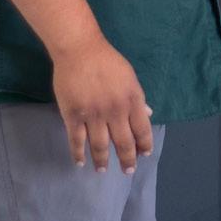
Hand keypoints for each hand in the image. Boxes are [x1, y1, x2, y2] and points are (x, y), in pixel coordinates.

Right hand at [51, 35, 152, 173]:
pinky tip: (80, 162)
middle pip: (124, 142)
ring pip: (100, 146)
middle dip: (127, 159)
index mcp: (132, 100)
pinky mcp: (73, 116)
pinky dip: (79, 154)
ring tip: (102, 170)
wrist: (79, 50)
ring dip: (102, 161)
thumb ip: (137, 99)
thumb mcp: (129, 77)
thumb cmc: (107, 61)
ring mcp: (93, 115)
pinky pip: (77, 140)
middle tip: (127, 170)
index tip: (144, 154)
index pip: (142, 129)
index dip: (144, 145)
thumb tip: (148, 116)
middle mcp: (115, 111)